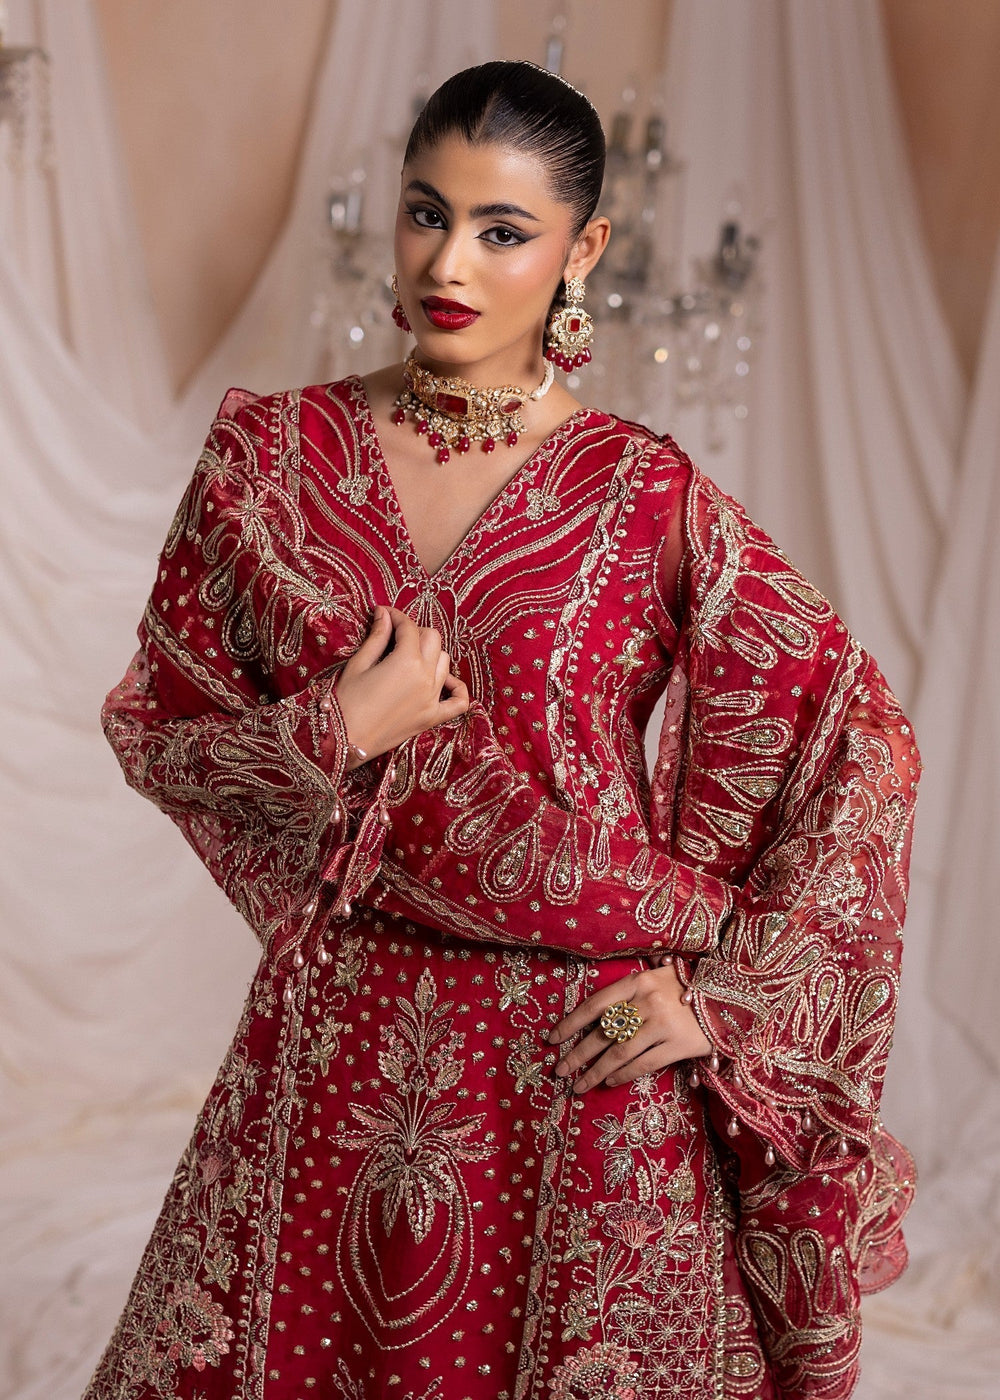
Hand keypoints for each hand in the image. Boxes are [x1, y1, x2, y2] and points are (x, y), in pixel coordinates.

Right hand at [335, 605, 469, 762]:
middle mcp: (425, 677)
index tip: (384, 613)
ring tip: (411, 657)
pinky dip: (457, 689)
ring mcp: (432, 698)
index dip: (396, 616)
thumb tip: (384, 614)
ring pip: (445, 662)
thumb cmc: (345, 700)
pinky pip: (459, 702)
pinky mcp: (432, 717)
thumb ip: (377, 637)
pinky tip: (445, 682)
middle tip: (396, 635)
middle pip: (432, 639)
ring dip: (431, 654)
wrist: (343, 740)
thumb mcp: (359, 664)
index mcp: (406, 661)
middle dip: (415, 632)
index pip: (409, 627)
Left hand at [547, 958, 710, 1092]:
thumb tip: (593, 1014)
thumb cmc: (686, 988)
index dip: (570, 1023)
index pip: (594, 1004)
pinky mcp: (678, 1045)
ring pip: (619, 1053)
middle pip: (602, 1033)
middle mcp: (647, 1001)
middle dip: (577, 1054)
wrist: (730, 997)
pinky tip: (609, 1082)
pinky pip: (643, 1064)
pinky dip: (622, 1075)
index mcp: (637, 981)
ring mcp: (663, 1024)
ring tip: (578, 1085)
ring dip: (595, 1072)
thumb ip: (629, 991)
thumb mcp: (656, 977)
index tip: (552, 1040)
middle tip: (558, 1071)